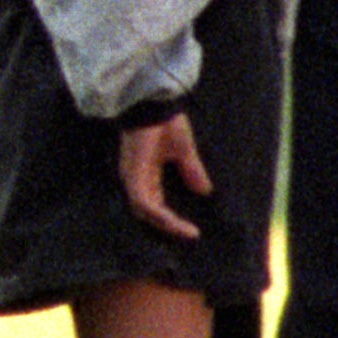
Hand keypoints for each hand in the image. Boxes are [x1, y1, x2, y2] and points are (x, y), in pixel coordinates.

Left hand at [118, 110, 207, 240]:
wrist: (155, 103)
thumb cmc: (165, 120)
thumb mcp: (183, 150)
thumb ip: (191, 170)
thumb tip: (205, 191)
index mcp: (144, 171)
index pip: (153, 202)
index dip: (170, 217)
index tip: (192, 230)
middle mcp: (134, 176)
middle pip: (146, 211)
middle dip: (168, 225)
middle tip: (190, 234)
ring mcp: (132, 176)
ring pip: (145, 212)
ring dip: (167, 224)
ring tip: (188, 233)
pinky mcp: (133, 174)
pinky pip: (145, 204)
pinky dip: (162, 217)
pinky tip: (179, 224)